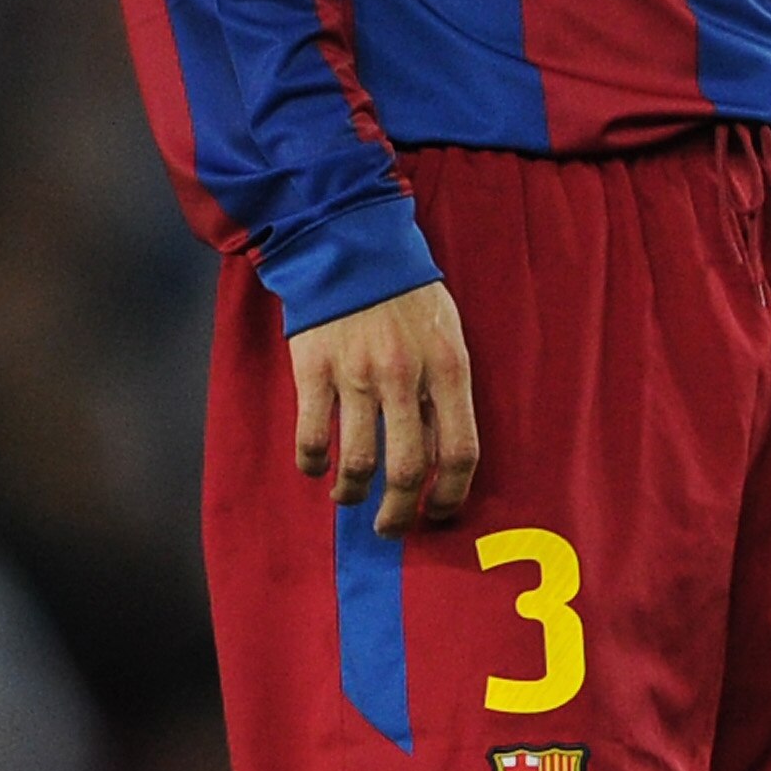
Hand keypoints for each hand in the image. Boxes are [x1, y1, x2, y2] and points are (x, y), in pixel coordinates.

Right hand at [289, 279, 478, 533]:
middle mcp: (404, 375)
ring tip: (349, 498)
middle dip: (399, 514)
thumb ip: (446, 391)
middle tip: (391, 527)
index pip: (459, 452)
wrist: (352, 243)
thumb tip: (438, 458)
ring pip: (356, 465)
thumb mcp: (447, 333)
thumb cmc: (407, 294)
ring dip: (352, 495)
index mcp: (448, 366)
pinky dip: (312, 465)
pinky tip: (316, 467)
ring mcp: (356, 374)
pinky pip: (311, 439)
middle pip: (406, 471)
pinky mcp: (314, 370)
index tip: (438, 513)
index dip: (450, 496)